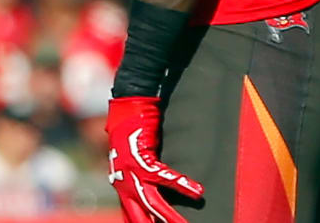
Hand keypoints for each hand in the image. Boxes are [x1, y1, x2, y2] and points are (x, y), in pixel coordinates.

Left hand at [106, 96, 202, 222]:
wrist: (127, 108)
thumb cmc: (133, 136)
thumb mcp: (132, 165)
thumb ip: (140, 183)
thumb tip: (154, 200)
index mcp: (122, 187)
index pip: (130, 216)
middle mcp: (123, 183)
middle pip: (140, 216)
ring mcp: (130, 171)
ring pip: (152, 201)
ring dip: (169, 216)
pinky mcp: (140, 158)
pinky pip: (162, 175)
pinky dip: (181, 184)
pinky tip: (198, 192)